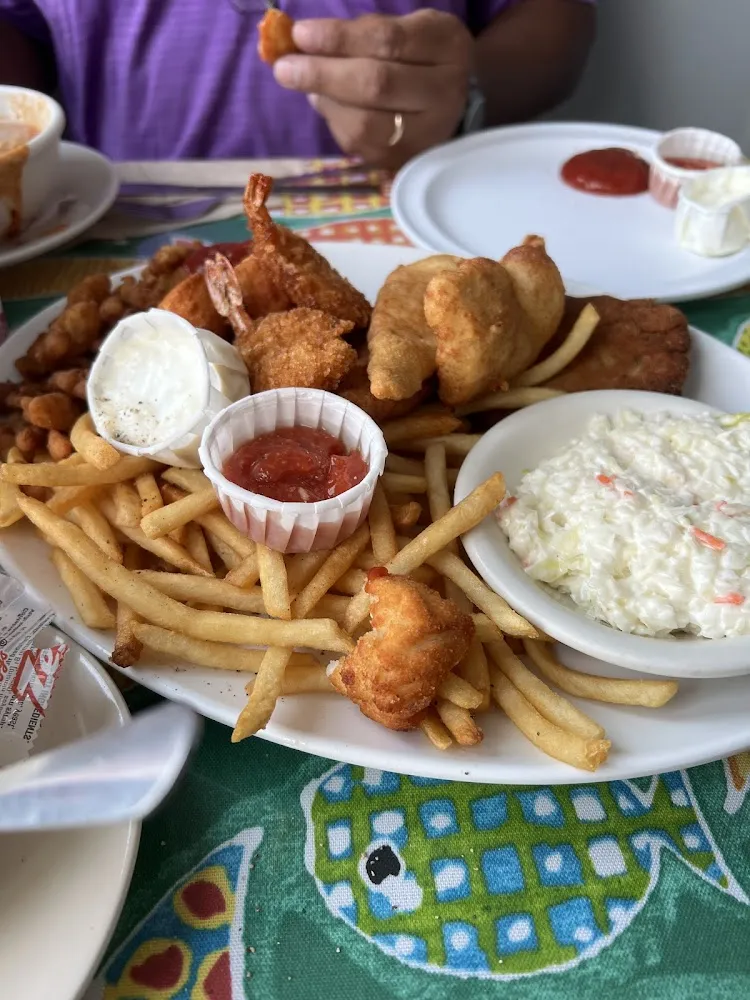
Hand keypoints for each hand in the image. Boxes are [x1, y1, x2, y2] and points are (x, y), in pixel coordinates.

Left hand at [273, 11, 472, 167]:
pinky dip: (334, 120)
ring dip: (325, 102)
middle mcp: (443, 94)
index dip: (340, 38)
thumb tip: (306, 44)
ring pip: (366, 123)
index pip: (388, 42)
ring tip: (301, 81)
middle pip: (377, 85)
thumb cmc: (421, 56)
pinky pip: (360, 144)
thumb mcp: (405, 28)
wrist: (455, 102)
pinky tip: (325, 102)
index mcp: (446, 47)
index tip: (301, 34)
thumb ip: (365, 32)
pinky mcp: (404, 161)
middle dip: (324, 75)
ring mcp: (426, 135)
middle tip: (285, 68)